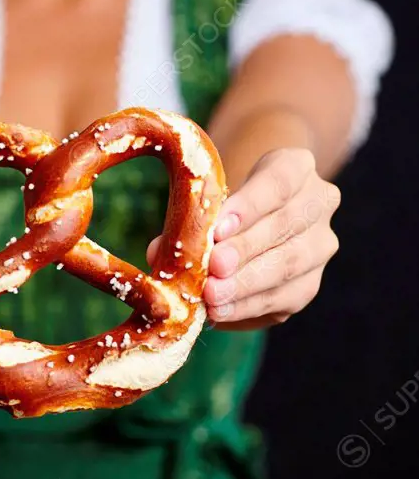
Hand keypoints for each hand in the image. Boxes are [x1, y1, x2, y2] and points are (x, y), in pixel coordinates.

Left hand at [202, 147, 340, 328]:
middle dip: (246, 250)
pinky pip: (283, 297)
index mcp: (297, 167)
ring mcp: (320, 244)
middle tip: (213, 268)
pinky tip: (221, 312)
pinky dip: (248, 306)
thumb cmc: (227, 202)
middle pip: (286, 226)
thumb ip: (191, 220)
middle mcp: (319, 202)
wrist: (255, 218)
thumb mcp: (212, 197)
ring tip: (213, 296)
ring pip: (289, 265)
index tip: (218, 229)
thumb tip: (158, 253)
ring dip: (247, 284)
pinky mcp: (309, 283)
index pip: (278, 183)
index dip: (249, 207)